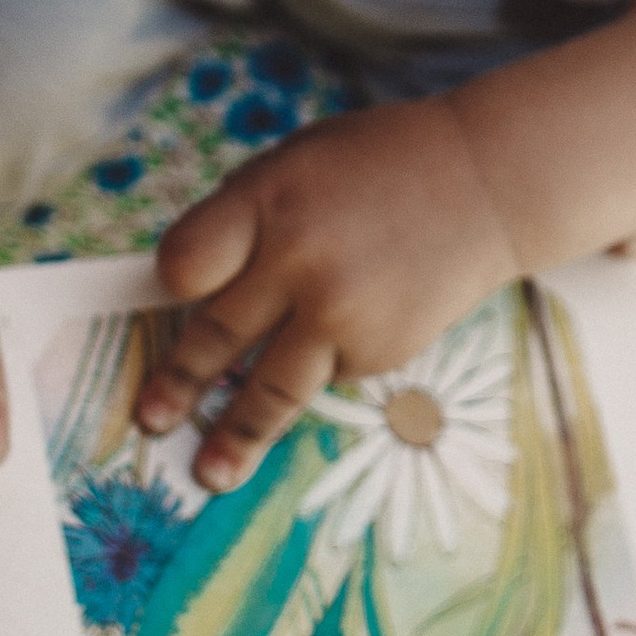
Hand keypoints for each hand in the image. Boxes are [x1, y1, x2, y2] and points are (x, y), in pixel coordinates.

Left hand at [136, 101, 519, 495]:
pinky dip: (312, 372)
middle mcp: (298, 259)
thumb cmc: (377, 165)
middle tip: (150, 419)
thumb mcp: (299, 161)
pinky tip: (322, 358)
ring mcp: (340, 312)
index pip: (186, 261)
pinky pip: (323, 373)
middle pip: (214, 334)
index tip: (170, 295)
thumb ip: (246, 216)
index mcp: (269, 197)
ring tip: (207, 474)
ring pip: (268, 388)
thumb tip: (187, 285)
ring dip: (232, 434)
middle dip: (177, 383)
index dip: (174, 282)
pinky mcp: (377, 351)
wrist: (486, 182)